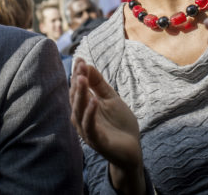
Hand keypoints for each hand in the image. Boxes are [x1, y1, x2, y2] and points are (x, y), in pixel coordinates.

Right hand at [69, 58, 144, 191]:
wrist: (132, 149)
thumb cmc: (120, 124)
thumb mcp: (111, 98)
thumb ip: (99, 84)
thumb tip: (87, 65)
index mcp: (85, 107)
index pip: (77, 89)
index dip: (78, 74)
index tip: (79, 59)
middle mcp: (82, 118)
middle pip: (76, 98)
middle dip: (77, 82)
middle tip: (80, 66)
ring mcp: (88, 130)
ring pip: (79, 111)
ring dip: (80, 95)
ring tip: (82, 79)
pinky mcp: (97, 141)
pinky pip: (90, 127)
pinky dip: (90, 114)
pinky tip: (94, 101)